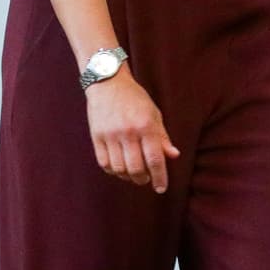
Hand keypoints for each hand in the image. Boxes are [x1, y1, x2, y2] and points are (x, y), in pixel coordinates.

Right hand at [85, 67, 179, 193]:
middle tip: (146, 179)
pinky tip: (119, 168)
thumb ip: (162, 137)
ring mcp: (110, 135)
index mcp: (145, 126)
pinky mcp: (96, 136)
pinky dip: (113, 171)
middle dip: (143, 179)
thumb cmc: (134, 98)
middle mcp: (128, 132)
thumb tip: (173, 156)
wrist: (108, 82)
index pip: (154, 159)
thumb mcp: (154, 113)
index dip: (160, 177)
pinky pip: (104, 163)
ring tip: (133, 174)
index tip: (161, 188)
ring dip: (128, 177)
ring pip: (119, 169)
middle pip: (136, 168)